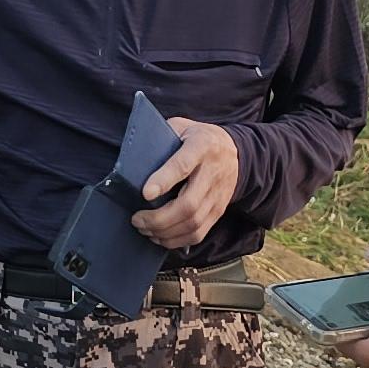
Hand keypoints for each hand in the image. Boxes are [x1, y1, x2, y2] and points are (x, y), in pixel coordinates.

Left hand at [132, 116, 241, 245]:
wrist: (233, 151)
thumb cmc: (198, 138)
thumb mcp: (182, 127)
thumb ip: (162, 138)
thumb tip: (135, 158)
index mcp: (201, 147)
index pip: (182, 166)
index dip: (164, 180)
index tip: (145, 193)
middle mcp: (212, 173)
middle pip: (188, 204)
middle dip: (159, 218)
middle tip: (137, 219)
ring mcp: (217, 195)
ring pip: (193, 223)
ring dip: (165, 232)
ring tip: (144, 229)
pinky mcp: (218, 211)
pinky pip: (198, 233)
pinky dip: (176, 240)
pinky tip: (160, 237)